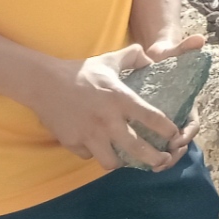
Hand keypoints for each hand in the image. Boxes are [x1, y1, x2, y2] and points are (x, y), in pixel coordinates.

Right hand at [22, 44, 181, 171]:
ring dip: (121, 161)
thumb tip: (152, 57)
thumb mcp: (110, 59)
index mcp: (120, 99)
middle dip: (154, 159)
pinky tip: (99, 146)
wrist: (44, 82)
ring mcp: (88, 134)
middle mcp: (107, 120)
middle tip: (163, 161)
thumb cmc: (80, 71)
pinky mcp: (72, 143)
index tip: (175, 135)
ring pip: (111, 162)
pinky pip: (89, 156)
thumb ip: (134, 57)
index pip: (151, 118)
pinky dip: (95, 153)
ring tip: (128, 158)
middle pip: (136, 148)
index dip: (167, 130)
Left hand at [142, 33, 204, 169]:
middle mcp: (177, 118)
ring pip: (166, 150)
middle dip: (174, 154)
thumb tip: (200, 39)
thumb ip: (184, 47)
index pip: (193, 124)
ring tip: (151, 167)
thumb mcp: (171, 53)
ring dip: (161, 161)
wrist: (150, 63)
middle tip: (163, 161)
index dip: (188, 134)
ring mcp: (163, 127)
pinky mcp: (148, 131)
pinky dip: (145, 158)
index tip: (178, 139)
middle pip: (181, 143)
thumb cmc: (163, 59)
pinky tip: (135, 163)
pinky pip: (150, 148)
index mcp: (186, 104)